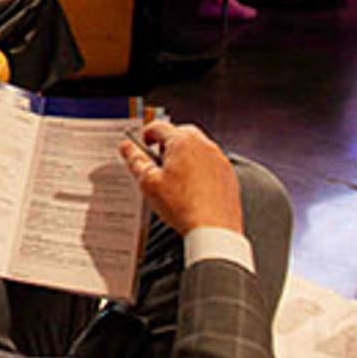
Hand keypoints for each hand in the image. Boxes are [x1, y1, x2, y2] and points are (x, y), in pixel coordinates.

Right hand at [118, 122, 243, 234]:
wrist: (213, 230)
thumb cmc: (183, 207)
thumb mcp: (148, 183)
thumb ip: (135, 160)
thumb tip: (128, 148)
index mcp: (182, 142)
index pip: (158, 126)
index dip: (145, 135)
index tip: (142, 145)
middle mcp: (204, 146)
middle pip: (180, 133)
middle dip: (167, 143)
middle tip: (158, 161)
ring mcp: (219, 160)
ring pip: (197, 148)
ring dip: (185, 156)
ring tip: (174, 178)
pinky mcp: (229, 175)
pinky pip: (210, 164)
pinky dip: (200, 169)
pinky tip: (191, 188)